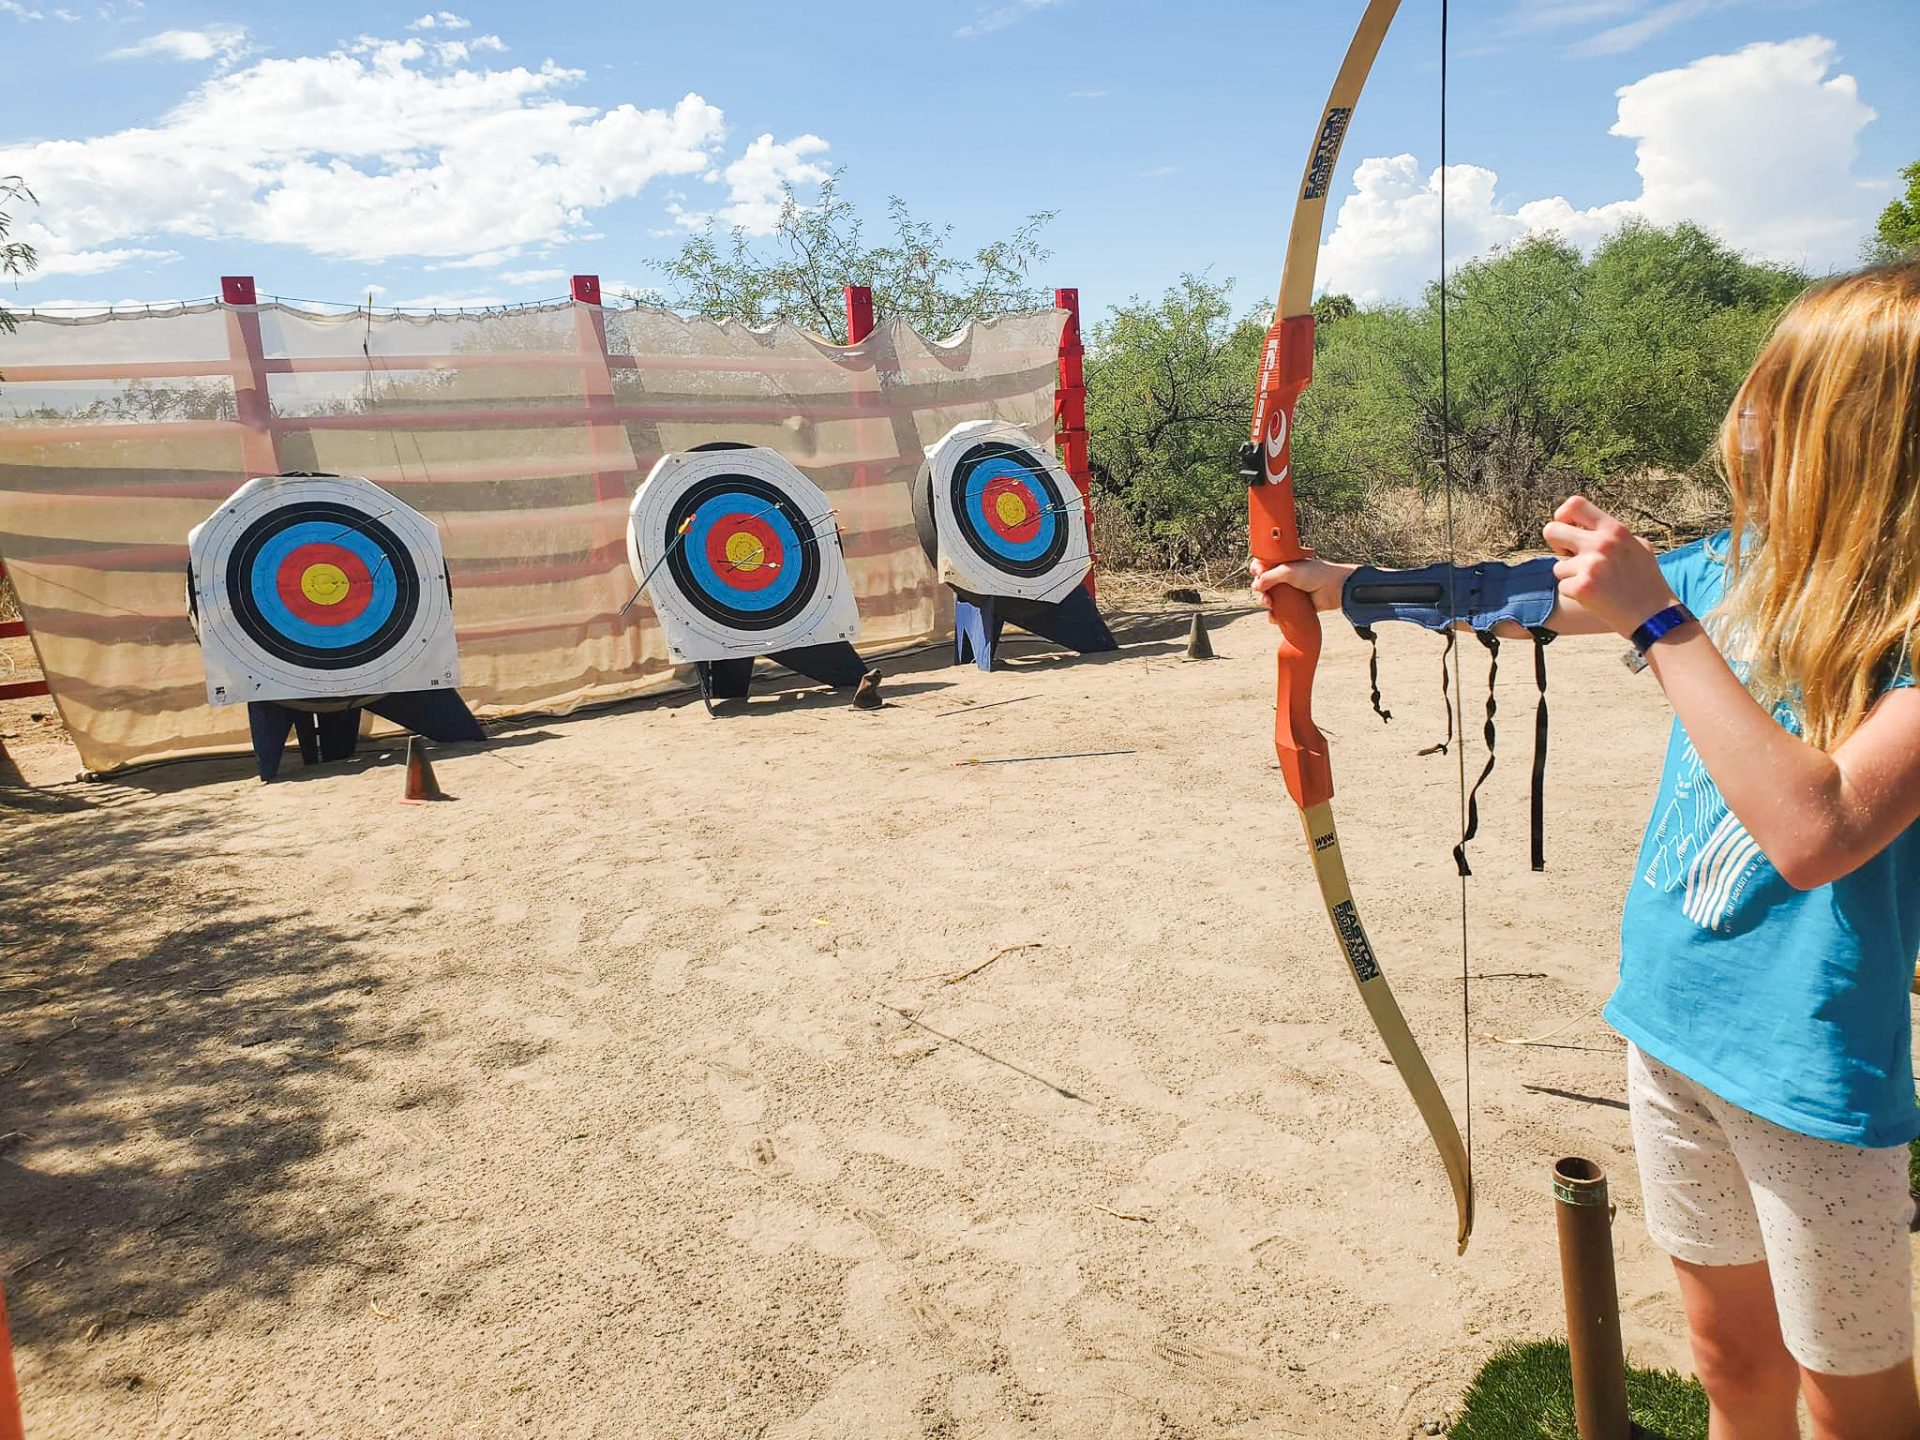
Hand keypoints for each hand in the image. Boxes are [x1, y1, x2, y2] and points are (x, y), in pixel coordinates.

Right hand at [1248, 553, 1351, 613]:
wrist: (1335, 588)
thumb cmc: (1316, 574)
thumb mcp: (1289, 571)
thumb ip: (1269, 576)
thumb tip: (1255, 586)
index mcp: (1284, 563)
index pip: (1264, 565)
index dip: (1257, 569)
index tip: (1257, 572)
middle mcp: (1286, 577)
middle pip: (1264, 583)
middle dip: (1260, 589)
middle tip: (1264, 593)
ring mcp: (1290, 592)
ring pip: (1270, 599)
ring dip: (1265, 602)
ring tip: (1270, 604)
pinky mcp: (1295, 606)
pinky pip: (1280, 612)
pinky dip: (1275, 616)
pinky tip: (1274, 617)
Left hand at [1542, 496, 1675, 638]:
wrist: (1654, 616)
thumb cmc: (1646, 582)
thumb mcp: (1638, 547)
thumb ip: (1612, 534)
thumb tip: (1584, 526)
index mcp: (1614, 530)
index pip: (1575, 504)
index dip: (1562, 515)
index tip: (1567, 529)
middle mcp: (1601, 543)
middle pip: (1551, 530)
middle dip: (1555, 544)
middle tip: (1569, 558)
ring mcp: (1591, 565)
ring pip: (1558, 566)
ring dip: (1571, 577)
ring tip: (1597, 584)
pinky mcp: (1582, 588)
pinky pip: (1563, 586)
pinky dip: (1575, 594)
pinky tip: (1596, 598)